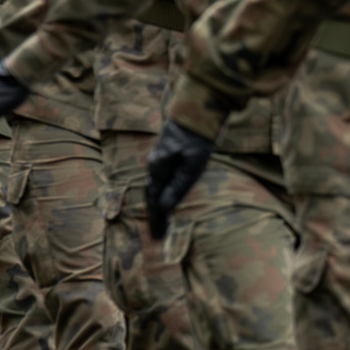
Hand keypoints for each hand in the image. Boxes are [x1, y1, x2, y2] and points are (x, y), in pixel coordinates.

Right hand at [145, 121, 214, 239]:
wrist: (196, 112)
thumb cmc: (198, 138)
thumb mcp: (193, 164)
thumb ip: (179, 185)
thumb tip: (165, 207)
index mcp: (159, 169)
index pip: (156, 201)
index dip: (157, 220)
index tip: (158, 238)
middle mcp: (154, 165)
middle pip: (152, 196)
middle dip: (155, 217)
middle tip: (157, 236)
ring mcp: (158, 160)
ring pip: (154, 188)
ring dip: (156, 206)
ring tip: (159, 223)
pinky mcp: (165, 157)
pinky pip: (159, 180)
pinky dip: (159, 194)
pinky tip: (163, 200)